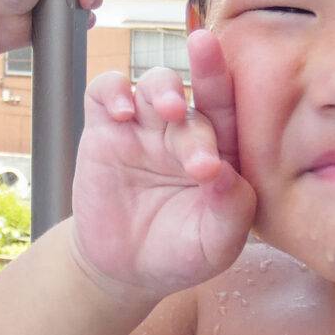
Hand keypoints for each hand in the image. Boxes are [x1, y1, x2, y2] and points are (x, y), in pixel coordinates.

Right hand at [70, 31, 255, 300]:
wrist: (123, 270)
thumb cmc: (178, 255)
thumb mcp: (215, 245)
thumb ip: (230, 211)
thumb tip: (227, 172)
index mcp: (220, 151)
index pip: (229, 108)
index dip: (226, 81)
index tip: (225, 63)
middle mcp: (183, 132)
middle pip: (194, 92)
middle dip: (199, 104)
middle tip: (198, 145)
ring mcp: (143, 129)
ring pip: (153, 83)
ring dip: (162, 88)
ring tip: (168, 109)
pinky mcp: (104, 131)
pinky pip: (104, 92)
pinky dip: (112, 91)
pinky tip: (122, 112)